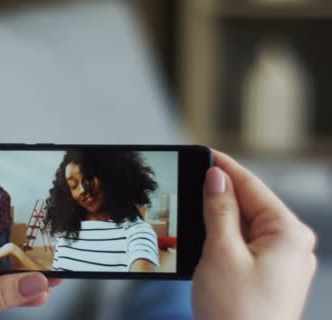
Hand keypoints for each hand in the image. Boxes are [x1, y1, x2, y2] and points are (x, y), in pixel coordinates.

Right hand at [192, 151, 316, 319]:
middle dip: (220, 195)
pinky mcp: (270, 277)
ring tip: (193, 212)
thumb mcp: (221, 252)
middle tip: (189, 183)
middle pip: (251, 205)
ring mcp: (283, 262)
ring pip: (246, 226)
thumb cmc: (237, 313)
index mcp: (288, 233)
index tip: (204, 152)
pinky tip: (205, 238)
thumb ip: (220, 211)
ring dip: (220, 218)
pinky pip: (246, 245)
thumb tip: (217, 178)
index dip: (225, 168)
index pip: (253, 187)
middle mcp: (292, 245)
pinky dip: (225, 238)